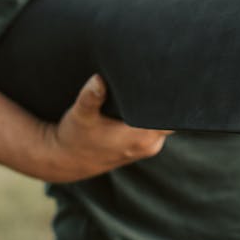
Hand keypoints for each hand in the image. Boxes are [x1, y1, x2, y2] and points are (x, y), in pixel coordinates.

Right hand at [46, 74, 170, 182]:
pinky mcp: (142, 146)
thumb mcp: (80, 115)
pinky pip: (156, 128)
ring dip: (156, 109)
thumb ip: (91, 97)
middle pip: (171, 118)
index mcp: (140, 138)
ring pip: (163, 122)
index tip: (164, 81)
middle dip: (163, 100)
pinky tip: (139, 104)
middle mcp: (149, 144)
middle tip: (151, 78)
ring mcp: (147, 147)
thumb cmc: (74, 137)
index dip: (172, 100)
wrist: (67, 161)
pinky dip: (150, 117)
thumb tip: (98, 79)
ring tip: (143, 89)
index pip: (171, 118)